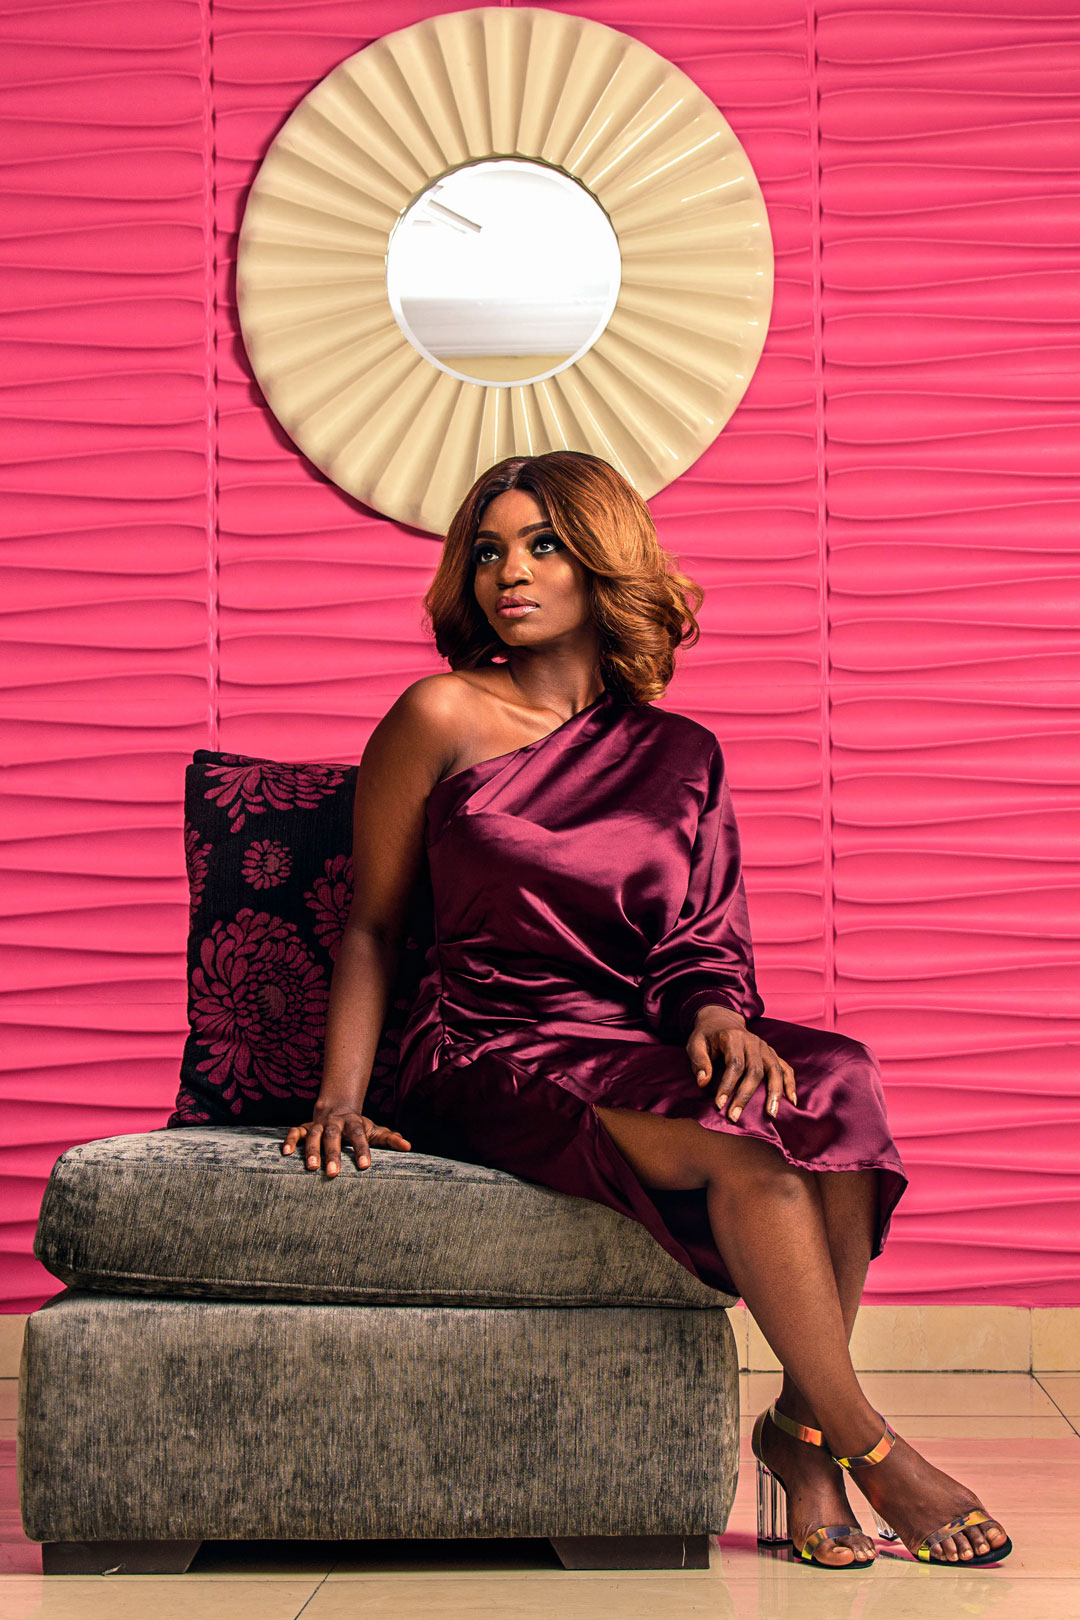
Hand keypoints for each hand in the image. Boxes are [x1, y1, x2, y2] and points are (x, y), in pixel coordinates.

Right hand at [281, 1105, 411, 1176]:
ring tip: (311, 1168)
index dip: (362, 1150)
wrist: (337, 1108)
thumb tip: (408, 1146)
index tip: (365, 1167)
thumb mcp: (374, 1131)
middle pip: (333, 1136)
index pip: (359, 1136)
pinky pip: (294, 1132)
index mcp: (353, 1124)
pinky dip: (289, 1141)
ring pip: (313, 1135)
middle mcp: (334, 1123)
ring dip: (310, 1150)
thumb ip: (390, 1138)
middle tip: (333, 1174)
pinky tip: (285, 1154)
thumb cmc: (358, 1127)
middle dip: (333, 1154)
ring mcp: (317, 1124)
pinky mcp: (304, 1128)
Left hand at [686, 1007, 795, 1122]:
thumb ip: (699, 1061)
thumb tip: (703, 1083)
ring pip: (775, 1070)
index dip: (727, 1085)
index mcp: (733, 1038)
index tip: (719, 1104)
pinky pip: (785, 1068)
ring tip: (771, 1114)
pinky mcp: (772, 1054)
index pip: (734, 1064)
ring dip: (774, 1093)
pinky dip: (790, 1084)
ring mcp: (765, 1048)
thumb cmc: (706, 1036)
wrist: (721, 1020)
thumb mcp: (695, 1043)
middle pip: (755, 1070)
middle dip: (745, 1095)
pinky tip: (791, 1101)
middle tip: (734, 1116)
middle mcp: (753, 1042)